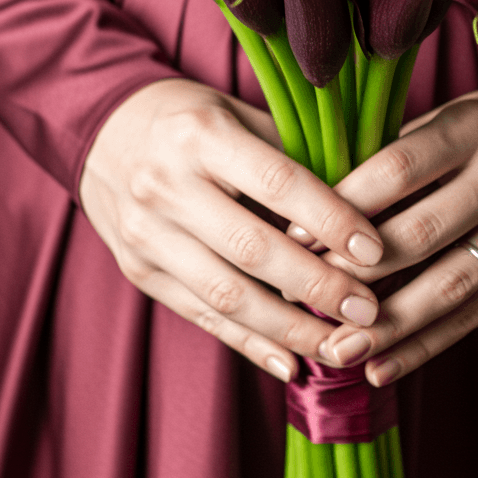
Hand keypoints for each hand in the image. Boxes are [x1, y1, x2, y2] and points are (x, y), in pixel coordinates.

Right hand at [79, 79, 384, 380]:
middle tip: (369, 310)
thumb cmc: (191, 121)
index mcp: (200, 136)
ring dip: (290, 330)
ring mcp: (146, 234)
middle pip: (252, 248)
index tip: (376, 250)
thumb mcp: (238, 113)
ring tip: (341, 347)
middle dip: (318, 286)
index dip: (331, 219)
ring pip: (226, 295)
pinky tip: (292, 364)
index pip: (277, 182)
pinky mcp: (139, 271)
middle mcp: (166, 186)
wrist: (101, 132)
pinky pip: (201, 317)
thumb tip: (367, 200)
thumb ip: (294, 154)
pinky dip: (250, 344)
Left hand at [308, 88, 477, 384]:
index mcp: (472, 129)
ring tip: (339, 351)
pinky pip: (474, 315)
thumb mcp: (445, 121)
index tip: (293, 237)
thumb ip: (392, 158)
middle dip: (356, 272)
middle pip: (421, 233)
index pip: (396, 169)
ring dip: (388, 325)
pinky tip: (381, 369)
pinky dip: (425, 347)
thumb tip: (309, 210)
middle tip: (304, 299)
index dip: (341, 205)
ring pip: (448, 284)